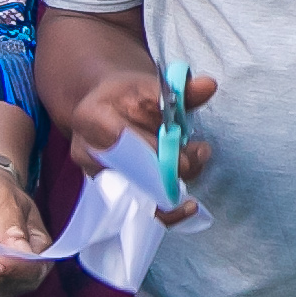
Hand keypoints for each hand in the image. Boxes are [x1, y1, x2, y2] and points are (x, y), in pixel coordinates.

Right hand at [61, 69, 215, 222]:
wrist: (106, 107)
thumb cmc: (129, 96)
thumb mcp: (152, 86)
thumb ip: (181, 91)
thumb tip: (209, 86)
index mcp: (91, 115)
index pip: (121, 137)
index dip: (154, 148)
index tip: (187, 150)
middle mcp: (87, 148)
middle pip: (130, 168)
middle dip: (170, 167)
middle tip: (199, 154)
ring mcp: (96, 173)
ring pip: (136, 192)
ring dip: (172, 187)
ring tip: (196, 170)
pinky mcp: (109, 191)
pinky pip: (137, 209)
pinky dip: (165, 210)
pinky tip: (188, 206)